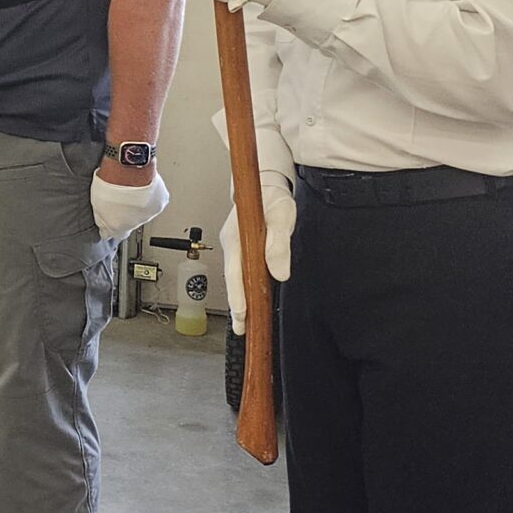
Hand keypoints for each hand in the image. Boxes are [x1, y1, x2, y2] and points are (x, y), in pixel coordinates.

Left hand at [90, 166, 168, 239]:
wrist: (130, 162)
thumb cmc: (113, 176)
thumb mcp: (97, 198)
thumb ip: (101, 215)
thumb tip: (102, 223)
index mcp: (118, 224)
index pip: (114, 235)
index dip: (111, 226)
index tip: (110, 221)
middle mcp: (135, 222)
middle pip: (130, 222)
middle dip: (125, 213)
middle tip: (121, 199)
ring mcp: (149, 213)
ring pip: (143, 213)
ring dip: (138, 205)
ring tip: (132, 190)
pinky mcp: (160, 202)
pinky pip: (154, 203)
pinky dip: (149, 197)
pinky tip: (142, 187)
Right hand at [220, 170, 297, 332]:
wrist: (266, 184)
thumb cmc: (272, 197)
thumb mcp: (282, 216)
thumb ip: (279, 244)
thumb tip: (279, 272)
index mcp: (235, 238)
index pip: (235, 273)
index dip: (238, 295)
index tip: (242, 313)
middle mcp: (231, 245)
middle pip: (232, 280)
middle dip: (236, 306)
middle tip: (241, 328)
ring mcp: (235, 248)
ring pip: (235, 278)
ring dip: (240, 300)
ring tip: (244, 321)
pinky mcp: (242, 249)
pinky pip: (241, 272)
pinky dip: (244, 289)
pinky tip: (250, 300)